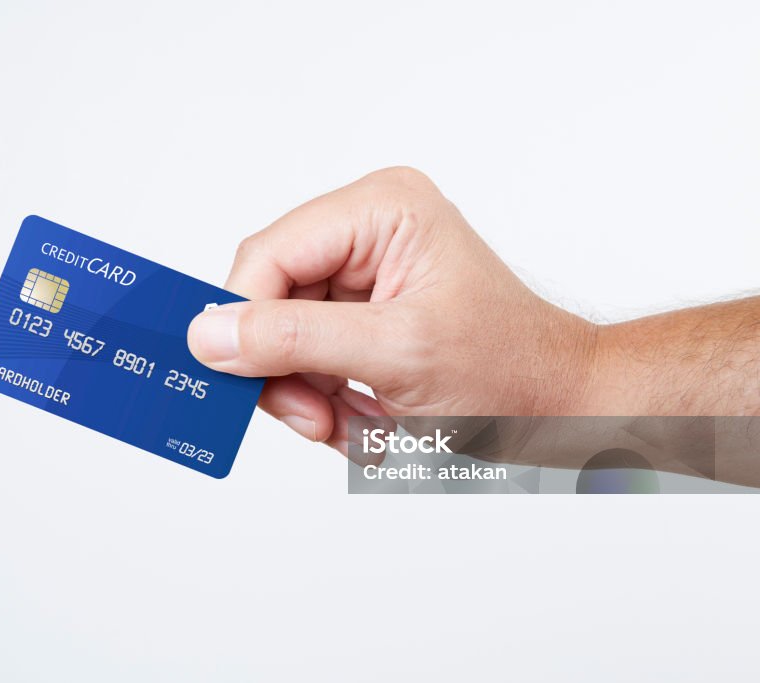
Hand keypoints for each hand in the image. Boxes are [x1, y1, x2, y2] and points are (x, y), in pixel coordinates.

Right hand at [186, 167, 597, 460]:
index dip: (243, 317)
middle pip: (268, 297)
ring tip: (357, 423)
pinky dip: (325, 399)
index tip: (235, 376)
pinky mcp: (360, 315)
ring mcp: (361, 275)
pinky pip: (306, 358)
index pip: (269, 254)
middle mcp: (364, 231)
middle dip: (285, 367)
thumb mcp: (396, 354)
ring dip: (307, 393)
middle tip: (316, 416)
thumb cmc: (510, 370)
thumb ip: (295, 340)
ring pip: (281, 337)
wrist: (559, 406)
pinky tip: (367, 418)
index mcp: (380, 210)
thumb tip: (209, 333)